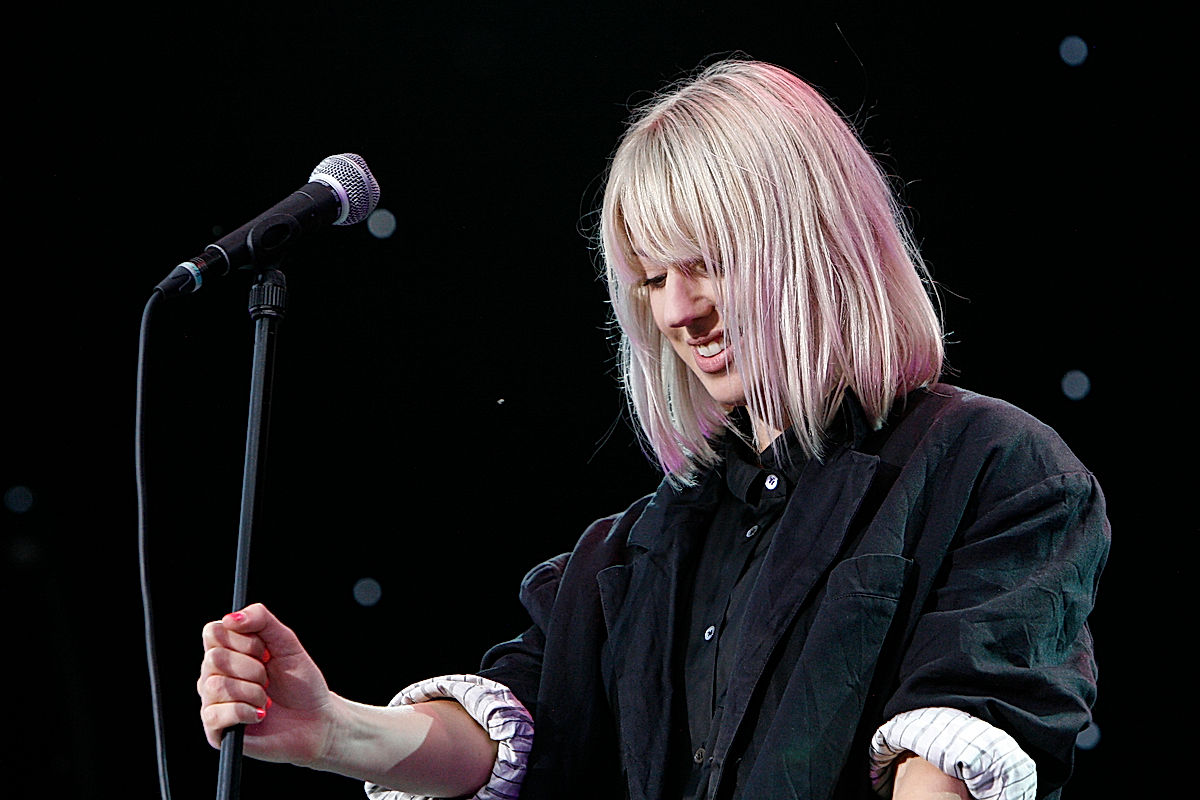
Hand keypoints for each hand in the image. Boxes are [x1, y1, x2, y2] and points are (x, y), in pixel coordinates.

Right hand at [197, 602, 334, 765]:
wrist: (317, 720)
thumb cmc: (301, 683)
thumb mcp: (286, 643)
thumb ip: (262, 620)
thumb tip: (231, 617)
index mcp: (228, 652)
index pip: (213, 632)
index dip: (243, 640)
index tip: (264, 651)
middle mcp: (213, 676)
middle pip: (214, 658)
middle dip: (253, 668)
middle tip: (268, 679)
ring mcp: (212, 704)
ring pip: (216, 686)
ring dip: (252, 692)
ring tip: (265, 699)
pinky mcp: (216, 732)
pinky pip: (215, 714)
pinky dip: (245, 712)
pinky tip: (259, 715)